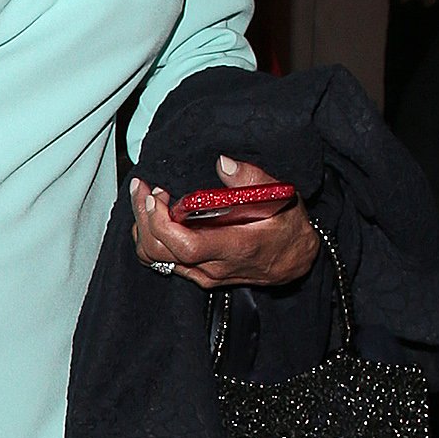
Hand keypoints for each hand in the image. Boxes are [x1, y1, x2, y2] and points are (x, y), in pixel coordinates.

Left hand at [130, 157, 322, 291]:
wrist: (295, 262)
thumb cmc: (288, 229)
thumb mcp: (280, 197)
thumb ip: (251, 179)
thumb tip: (223, 163)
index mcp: (234, 248)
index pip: (184, 246)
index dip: (161, 223)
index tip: (156, 196)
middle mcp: (213, 267)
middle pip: (159, 251)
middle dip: (143, 216)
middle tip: (143, 188)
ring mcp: (202, 274)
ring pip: (155, 258)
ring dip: (143, 226)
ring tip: (145, 198)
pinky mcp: (197, 273)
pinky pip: (162, 260)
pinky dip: (150, 237)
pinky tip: (153, 215)